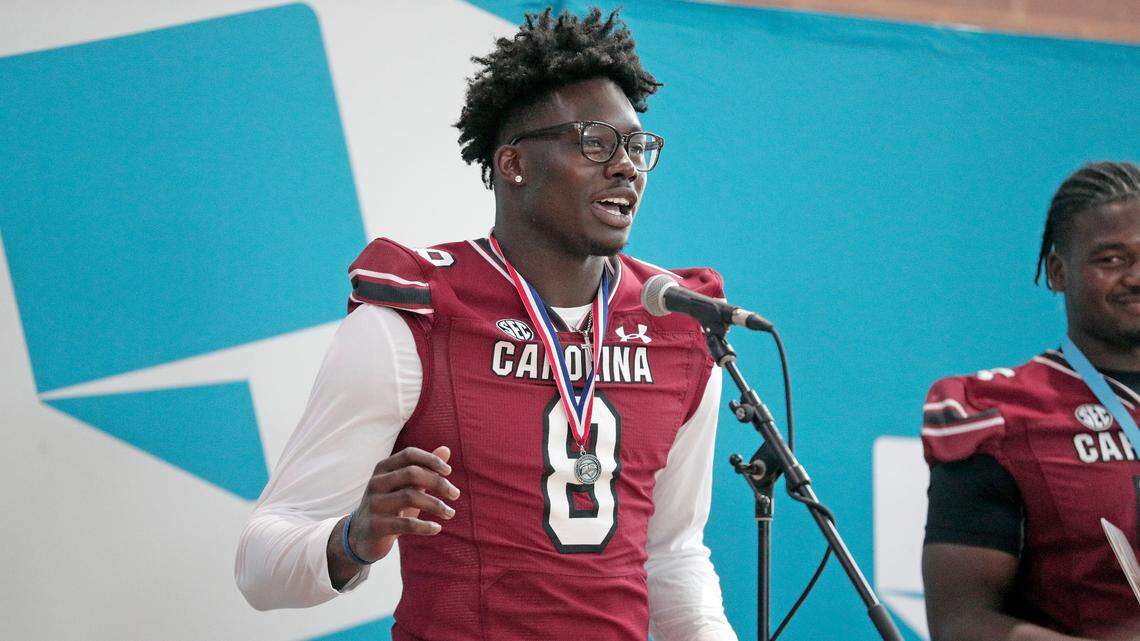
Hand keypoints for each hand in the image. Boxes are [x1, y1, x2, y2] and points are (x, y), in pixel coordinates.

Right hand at [349, 445, 459, 560]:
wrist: (362, 537)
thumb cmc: (390, 506)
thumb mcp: (406, 486)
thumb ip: (424, 469)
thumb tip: (446, 449)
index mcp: (383, 468)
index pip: (409, 454)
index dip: (430, 459)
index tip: (448, 471)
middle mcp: (376, 482)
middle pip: (412, 473)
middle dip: (438, 483)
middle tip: (455, 494)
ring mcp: (374, 504)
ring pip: (410, 497)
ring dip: (436, 505)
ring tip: (450, 513)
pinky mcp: (376, 526)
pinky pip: (405, 524)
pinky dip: (425, 526)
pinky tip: (437, 528)